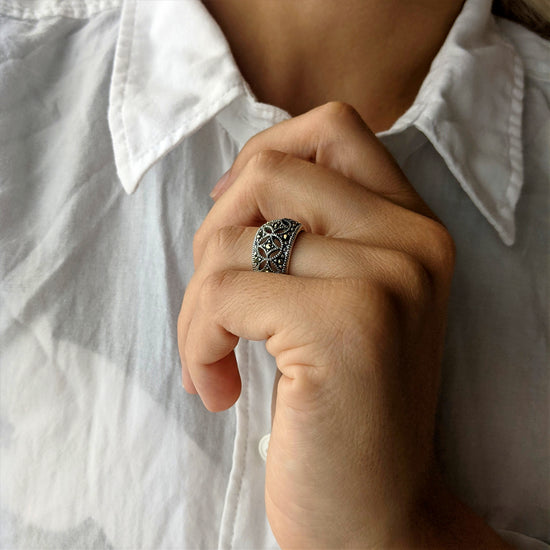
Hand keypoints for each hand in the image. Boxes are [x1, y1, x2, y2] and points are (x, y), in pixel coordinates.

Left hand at [177, 102, 508, 548]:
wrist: (378, 513)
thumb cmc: (344, 409)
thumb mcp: (342, 303)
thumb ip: (310, 233)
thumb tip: (235, 186)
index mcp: (413, 228)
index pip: (332, 129)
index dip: (265, 157)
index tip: (236, 220)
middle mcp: (412, 242)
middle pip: (268, 173)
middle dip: (215, 233)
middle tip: (216, 302)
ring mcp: (385, 280)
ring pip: (232, 239)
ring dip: (197, 303)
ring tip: (213, 356)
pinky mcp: (345, 326)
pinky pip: (222, 296)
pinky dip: (197, 341)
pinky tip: (218, 388)